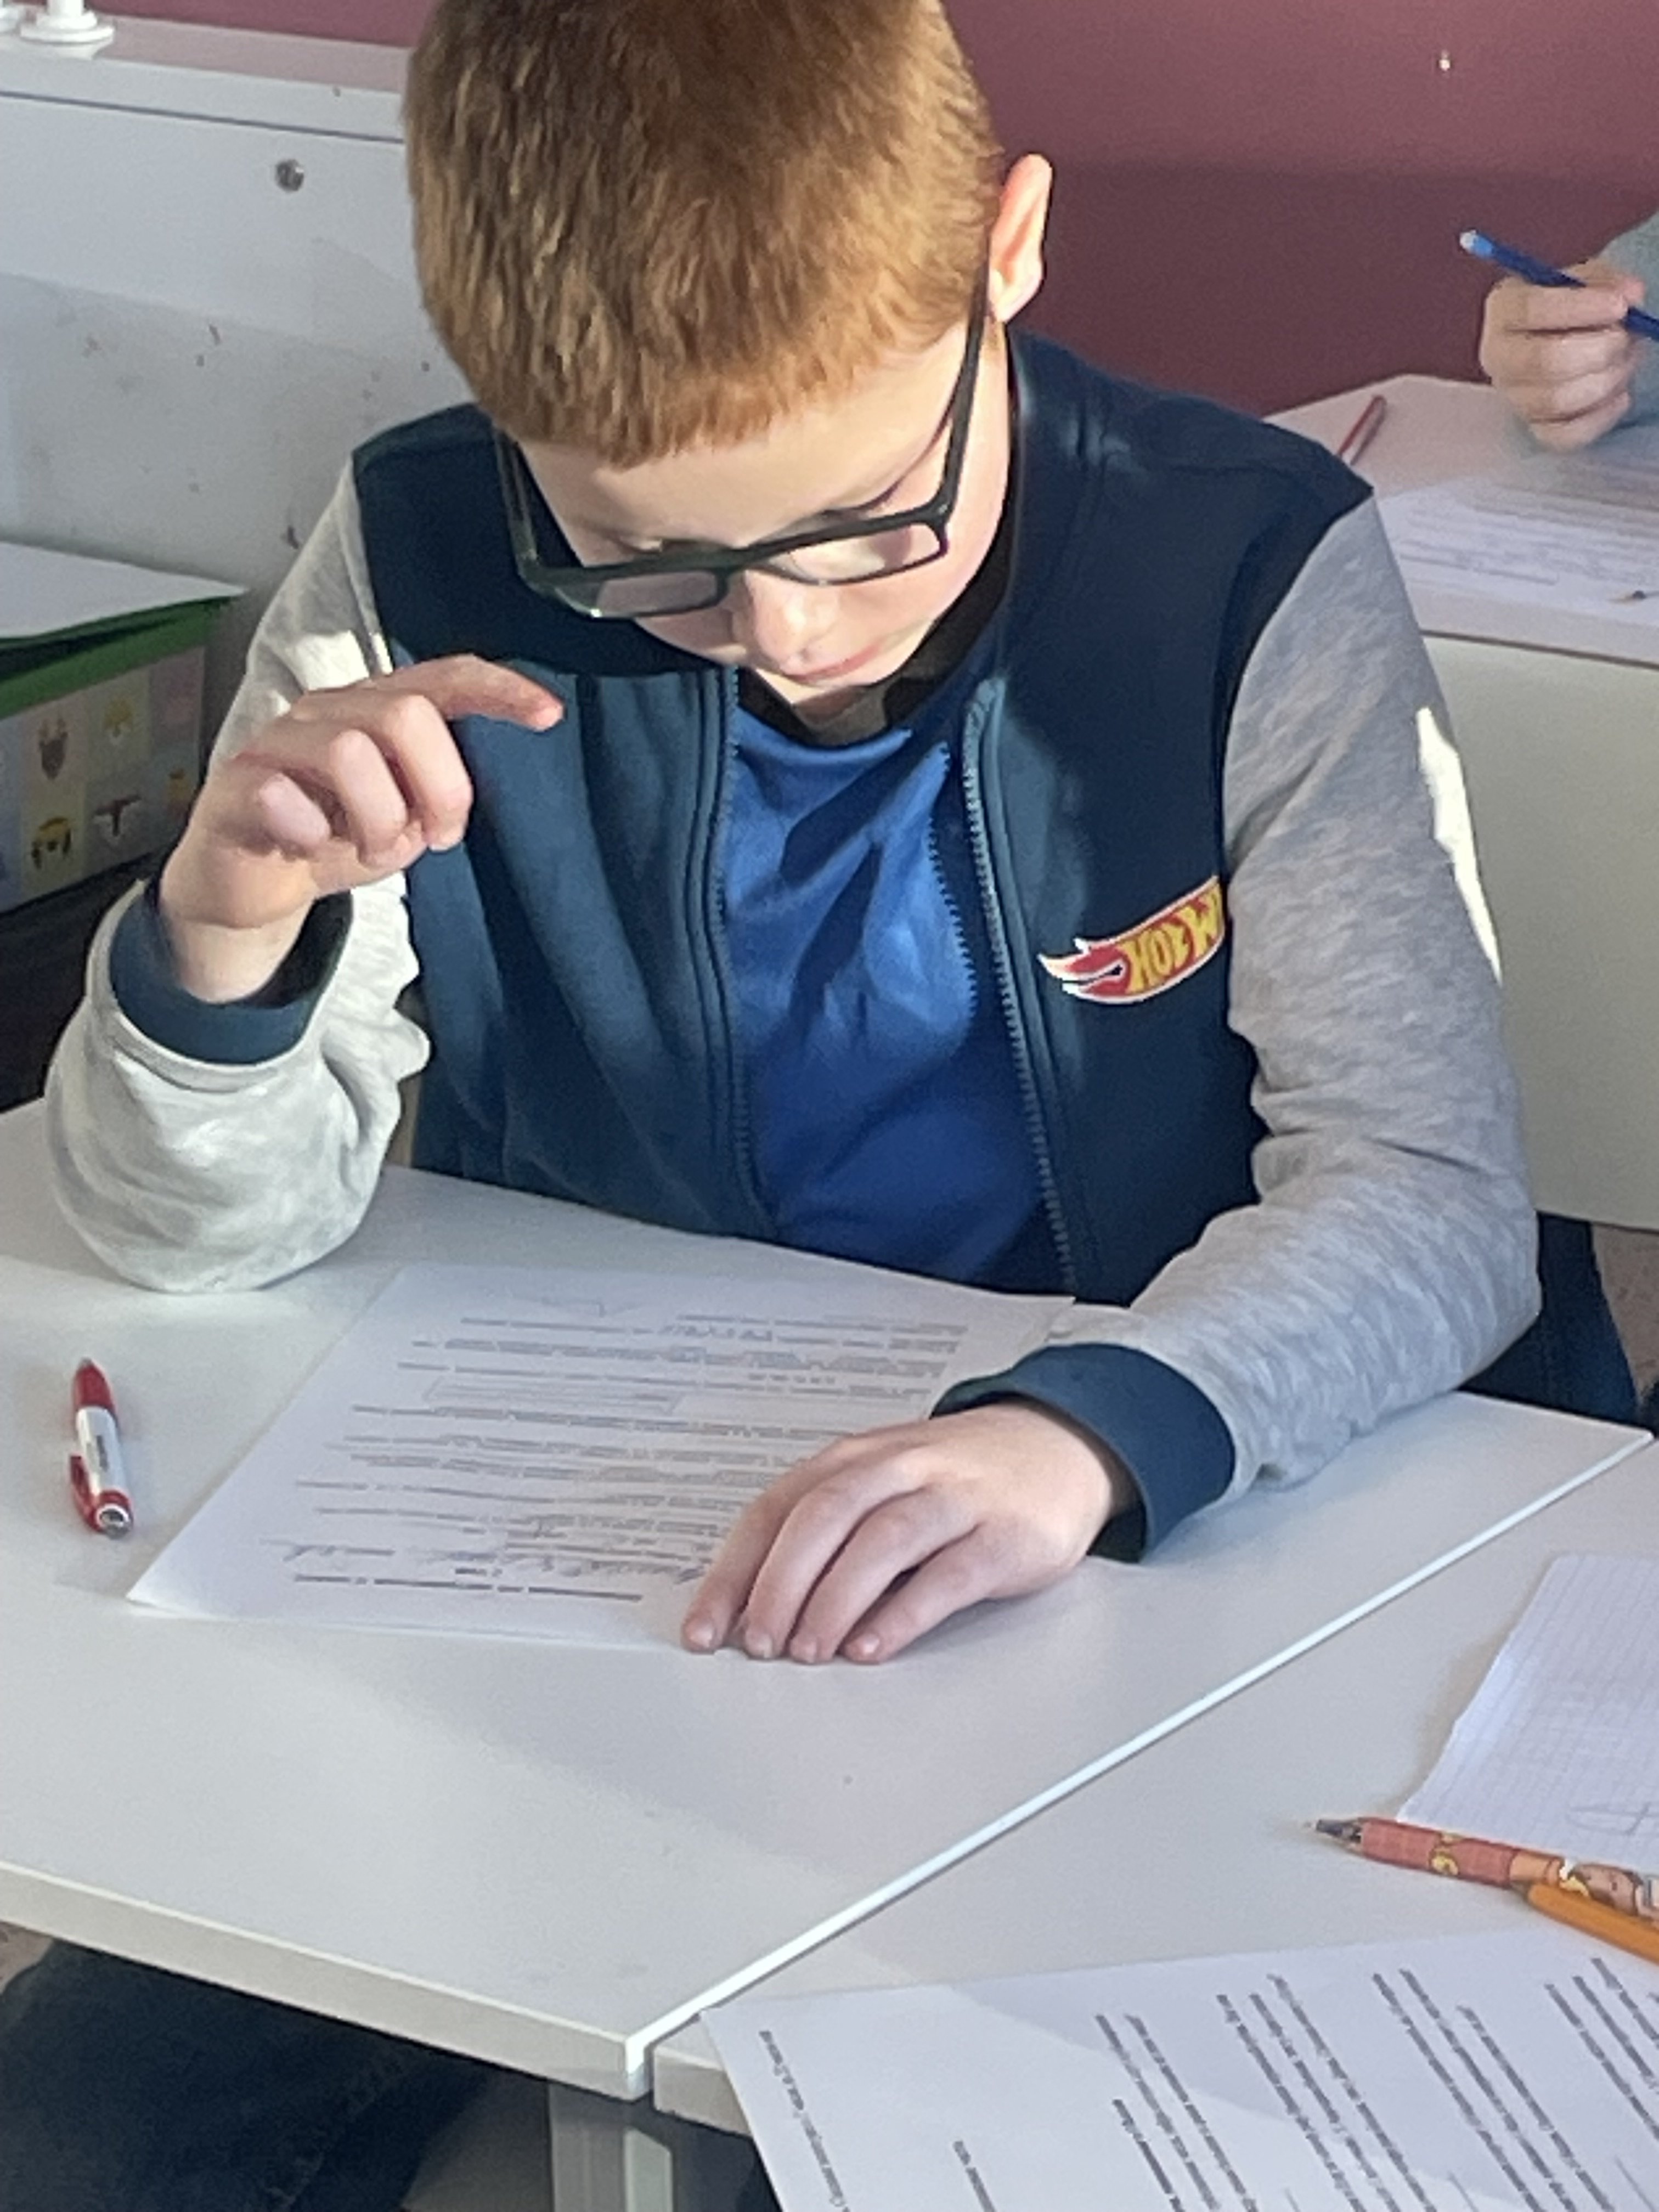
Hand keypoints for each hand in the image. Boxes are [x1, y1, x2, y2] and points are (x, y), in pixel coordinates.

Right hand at [159, 657, 561, 1000]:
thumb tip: (450, 804)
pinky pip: (279, 795)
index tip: (547, 715)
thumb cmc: (328, 837)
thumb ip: (432, 798)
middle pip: (406, 715)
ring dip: (377, 820)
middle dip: (438, 787)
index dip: (498, 689)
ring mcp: (277, 743)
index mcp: (375, 711)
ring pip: (349, 753)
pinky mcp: (235, 784)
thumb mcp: (402, 820)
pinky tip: (309, 846)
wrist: (246, 882)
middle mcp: (327, 713)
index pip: (443, 679)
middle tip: (434, 836)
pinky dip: (310, 833)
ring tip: (369, 850)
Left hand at [681, 1401, 1127, 1664]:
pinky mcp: (1002, 1535)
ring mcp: (953, 1498)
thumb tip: (754, 1606)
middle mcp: (899, 1469)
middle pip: (822, 1517)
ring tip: (807, 1652)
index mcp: (856, 1459)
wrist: (1060, 1446)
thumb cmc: (957, 1476)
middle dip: (779, 1585)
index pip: (776, 1509)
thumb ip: (825, 1530)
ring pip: (879, 1541)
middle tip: (757, 1644)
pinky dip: (903, 1613)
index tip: (705, 1627)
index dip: (735, 1571)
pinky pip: (946, 1574)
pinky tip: (873, 1646)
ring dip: (833, 1601)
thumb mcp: (883, 1483)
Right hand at [1478, 259, 1645, 449]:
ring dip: (1605, 381)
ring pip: (1557, 400)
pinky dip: (1602, 417)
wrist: (1564, 337)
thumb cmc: (1575, 306)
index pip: (1531, 310)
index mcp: (1504, 309)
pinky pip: (1566, 436)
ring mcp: (1513, 397)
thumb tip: (1631, 295)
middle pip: (1545, 361)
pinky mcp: (1534, 428)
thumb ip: (1609, 283)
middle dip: (1598, 350)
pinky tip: (1620, 395)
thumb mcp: (1589, 281)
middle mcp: (1499, 356)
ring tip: (1624, 361)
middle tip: (1625, 339)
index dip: (1580, 308)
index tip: (1620, 306)